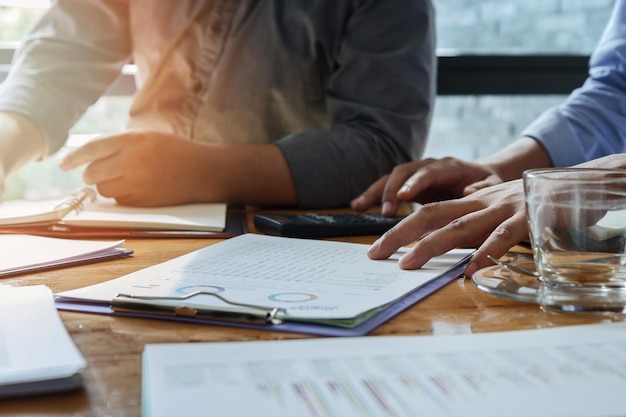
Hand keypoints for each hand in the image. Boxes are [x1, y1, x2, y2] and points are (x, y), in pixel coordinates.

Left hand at [59, 130, 207, 205]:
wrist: (203, 171)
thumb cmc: (176, 152)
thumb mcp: (148, 137)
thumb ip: (121, 144)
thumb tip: (91, 157)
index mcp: (132, 140)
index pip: (91, 149)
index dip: (74, 158)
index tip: (63, 165)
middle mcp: (131, 160)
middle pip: (93, 172)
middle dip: (92, 175)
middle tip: (97, 174)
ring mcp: (137, 182)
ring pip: (103, 189)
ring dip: (107, 186)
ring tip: (124, 180)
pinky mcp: (143, 200)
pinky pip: (119, 200)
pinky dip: (122, 196)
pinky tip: (137, 188)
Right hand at [350, 157, 503, 215]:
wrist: (482, 177)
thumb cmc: (487, 183)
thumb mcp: (492, 185)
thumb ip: (482, 188)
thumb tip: (470, 192)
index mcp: (448, 166)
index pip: (428, 171)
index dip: (415, 182)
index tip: (405, 195)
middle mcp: (428, 166)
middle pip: (403, 172)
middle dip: (391, 191)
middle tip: (385, 212)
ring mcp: (416, 174)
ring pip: (390, 178)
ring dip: (375, 192)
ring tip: (359, 206)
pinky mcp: (408, 184)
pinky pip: (387, 187)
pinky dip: (373, 196)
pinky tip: (358, 206)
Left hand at [367, 178, 527, 276]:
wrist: (576, 182)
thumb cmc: (533, 201)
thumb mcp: (497, 210)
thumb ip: (474, 221)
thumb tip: (450, 237)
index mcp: (471, 202)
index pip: (427, 213)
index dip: (400, 230)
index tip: (376, 250)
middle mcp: (481, 203)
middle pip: (432, 215)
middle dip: (400, 235)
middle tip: (376, 255)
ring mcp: (503, 209)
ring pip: (460, 225)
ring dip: (431, 245)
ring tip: (409, 264)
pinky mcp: (529, 218)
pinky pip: (504, 236)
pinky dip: (486, 252)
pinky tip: (470, 270)